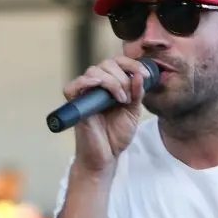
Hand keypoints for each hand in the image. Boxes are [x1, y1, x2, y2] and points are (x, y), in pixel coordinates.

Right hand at [63, 55, 151, 172]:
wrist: (107, 156)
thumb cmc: (117, 135)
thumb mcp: (133, 112)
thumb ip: (137, 93)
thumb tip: (139, 75)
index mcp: (111, 85)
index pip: (118, 62)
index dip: (131, 64)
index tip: (144, 75)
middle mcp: (97, 86)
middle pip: (106, 63)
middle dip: (122, 76)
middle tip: (128, 96)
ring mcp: (85, 94)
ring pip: (93, 71)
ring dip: (111, 82)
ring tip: (121, 100)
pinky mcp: (75, 105)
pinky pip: (73, 86)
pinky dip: (86, 82)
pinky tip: (98, 86)